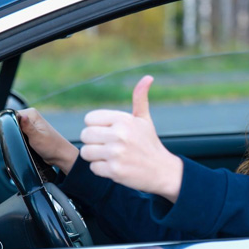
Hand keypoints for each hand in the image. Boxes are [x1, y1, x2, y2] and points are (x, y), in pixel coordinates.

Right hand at [18, 108, 78, 173]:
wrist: (60, 155)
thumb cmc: (51, 146)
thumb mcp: (37, 137)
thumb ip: (27, 126)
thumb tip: (22, 116)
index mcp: (32, 114)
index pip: (13, 115)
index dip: (11, 125)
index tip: (17, 134)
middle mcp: (31, 118)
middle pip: (14, 122)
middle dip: (15, 132)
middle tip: (24, 140)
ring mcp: (31, 125)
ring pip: (17, 130)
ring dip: (18, 137)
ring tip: (27, 143)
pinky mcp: (31, 133)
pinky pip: (21, 135)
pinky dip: (21, 140)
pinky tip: (26, 145)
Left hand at [79, 76, 183, 202]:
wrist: (162, 171)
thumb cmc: (150, 144)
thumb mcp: (144, 119)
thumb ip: (140, 98)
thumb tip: (148, 77)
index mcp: (123, 120)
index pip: (89, 118)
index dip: (96, 126)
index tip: (107, 132)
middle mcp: (119, 135)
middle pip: (85, 135)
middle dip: (93, 142)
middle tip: (107, 146)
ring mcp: (116, 153)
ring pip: (86, 152)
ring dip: (95, 157)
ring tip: (110, 157)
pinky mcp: (114, 170)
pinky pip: (93, 168)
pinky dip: (101, 170)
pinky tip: (114, 167)